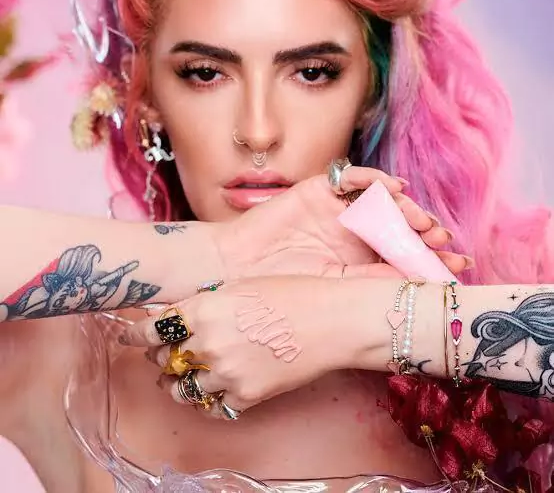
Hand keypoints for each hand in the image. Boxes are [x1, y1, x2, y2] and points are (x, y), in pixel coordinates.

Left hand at [120, 276, 355, 415]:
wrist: (332, 320)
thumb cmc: (292, 293)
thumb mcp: (242, 285)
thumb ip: (208, 302)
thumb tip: (184, 314)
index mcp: (204, 309)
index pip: (152, 329)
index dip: (136, 335)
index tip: (129, 338)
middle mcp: (208, 343)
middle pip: (164, 359)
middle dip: (159, 356)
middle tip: (161, 354)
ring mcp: (226, 373)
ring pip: (181, 389)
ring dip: (175, 383)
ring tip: (176, 379)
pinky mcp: (247, 396)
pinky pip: (212, 406)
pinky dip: (206, 399)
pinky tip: (209, 391)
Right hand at [215, 166, 468, 280]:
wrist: (239, 271)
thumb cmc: (283, 285)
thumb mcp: (336, 288)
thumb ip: (374, 279)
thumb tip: (422, 282)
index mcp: (360, 258)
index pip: (404, 252)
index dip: (432, 256)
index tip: (460, 265)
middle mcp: (353, 232)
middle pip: (399, 223)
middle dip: (425, 231)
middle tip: (442, 241)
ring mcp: (338, 210)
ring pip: (382, 199)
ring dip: (406, 207)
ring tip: (422, 221)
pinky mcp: (319, 190)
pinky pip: (351, 178)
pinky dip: (374, 179)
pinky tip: (394, 189)